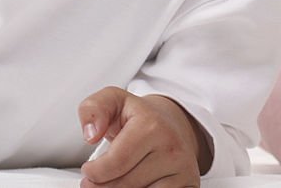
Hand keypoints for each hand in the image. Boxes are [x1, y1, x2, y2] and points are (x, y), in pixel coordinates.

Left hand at [78, 87, 211, 187]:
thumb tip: (91, 134)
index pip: (114, 164)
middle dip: (104, 185)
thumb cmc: (140, 118)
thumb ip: (93, 109)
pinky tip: (140, 183)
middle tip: (101, 178)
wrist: (173, 124)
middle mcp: (172, 148)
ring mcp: (183, 169)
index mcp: (152, 126)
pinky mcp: (189, 185)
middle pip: (124, 185)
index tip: (91, 169)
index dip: (94, 172)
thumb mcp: (113, 102)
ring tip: (121, 178)